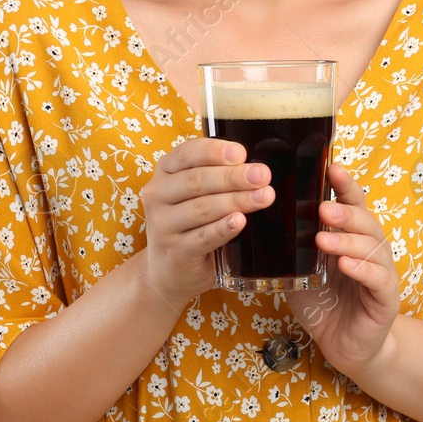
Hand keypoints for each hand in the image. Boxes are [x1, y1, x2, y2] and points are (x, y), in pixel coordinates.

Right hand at [139, 137, 274, 305]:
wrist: (168, 270)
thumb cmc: (189, 223)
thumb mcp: (194, 193)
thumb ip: (216, 175)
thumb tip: (254, 169)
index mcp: (165, 171)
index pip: (187, 153)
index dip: (214, 151)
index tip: (241, 153)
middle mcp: (158, 195)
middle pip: (197, 181)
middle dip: (233, 177)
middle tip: (262, 175)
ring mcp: (164, 225)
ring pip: (202, 208)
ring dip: (236, 200)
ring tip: (263, 197)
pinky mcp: (176, 251)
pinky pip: (203, 237)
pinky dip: (223, 228)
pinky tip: (240, 221)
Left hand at [285, 161, 400, 377]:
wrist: (346, 347)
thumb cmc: (323, 304)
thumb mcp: (300, 273)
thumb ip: (288, 250)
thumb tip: (256, 224)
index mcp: (351, 236)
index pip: (352, 204)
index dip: (345, 186)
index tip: (333, 168)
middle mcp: (370, 248)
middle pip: (365, 221)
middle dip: (344, 212)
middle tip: (321, 210)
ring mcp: (382, 271)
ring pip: (372, 247)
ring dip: (347, 240)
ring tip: (323, 239)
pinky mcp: (387, 297)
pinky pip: (378, 278)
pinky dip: (362, 269)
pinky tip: (346, 264)